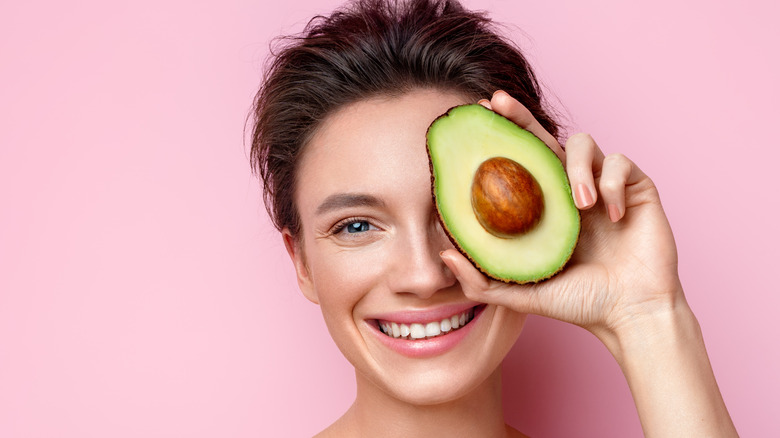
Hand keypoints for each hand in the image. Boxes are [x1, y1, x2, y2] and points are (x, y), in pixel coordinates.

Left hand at [440, 90, 685, 345]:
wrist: (630, 314)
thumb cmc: (579, 303)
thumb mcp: (522, 294)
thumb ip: (482, 281)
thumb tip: (444, 253)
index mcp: (545, 207)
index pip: (519, 162)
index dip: (500, 137)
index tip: (476, 116)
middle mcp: (570, 190)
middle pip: (543, 138)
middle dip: (520, 117)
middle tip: (498, 103)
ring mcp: (603, 185)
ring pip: (583, 143)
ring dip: (576, 167)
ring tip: (580, 204)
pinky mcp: (635, 187)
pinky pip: (620, 163)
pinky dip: (612, 183)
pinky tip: (612, 216)